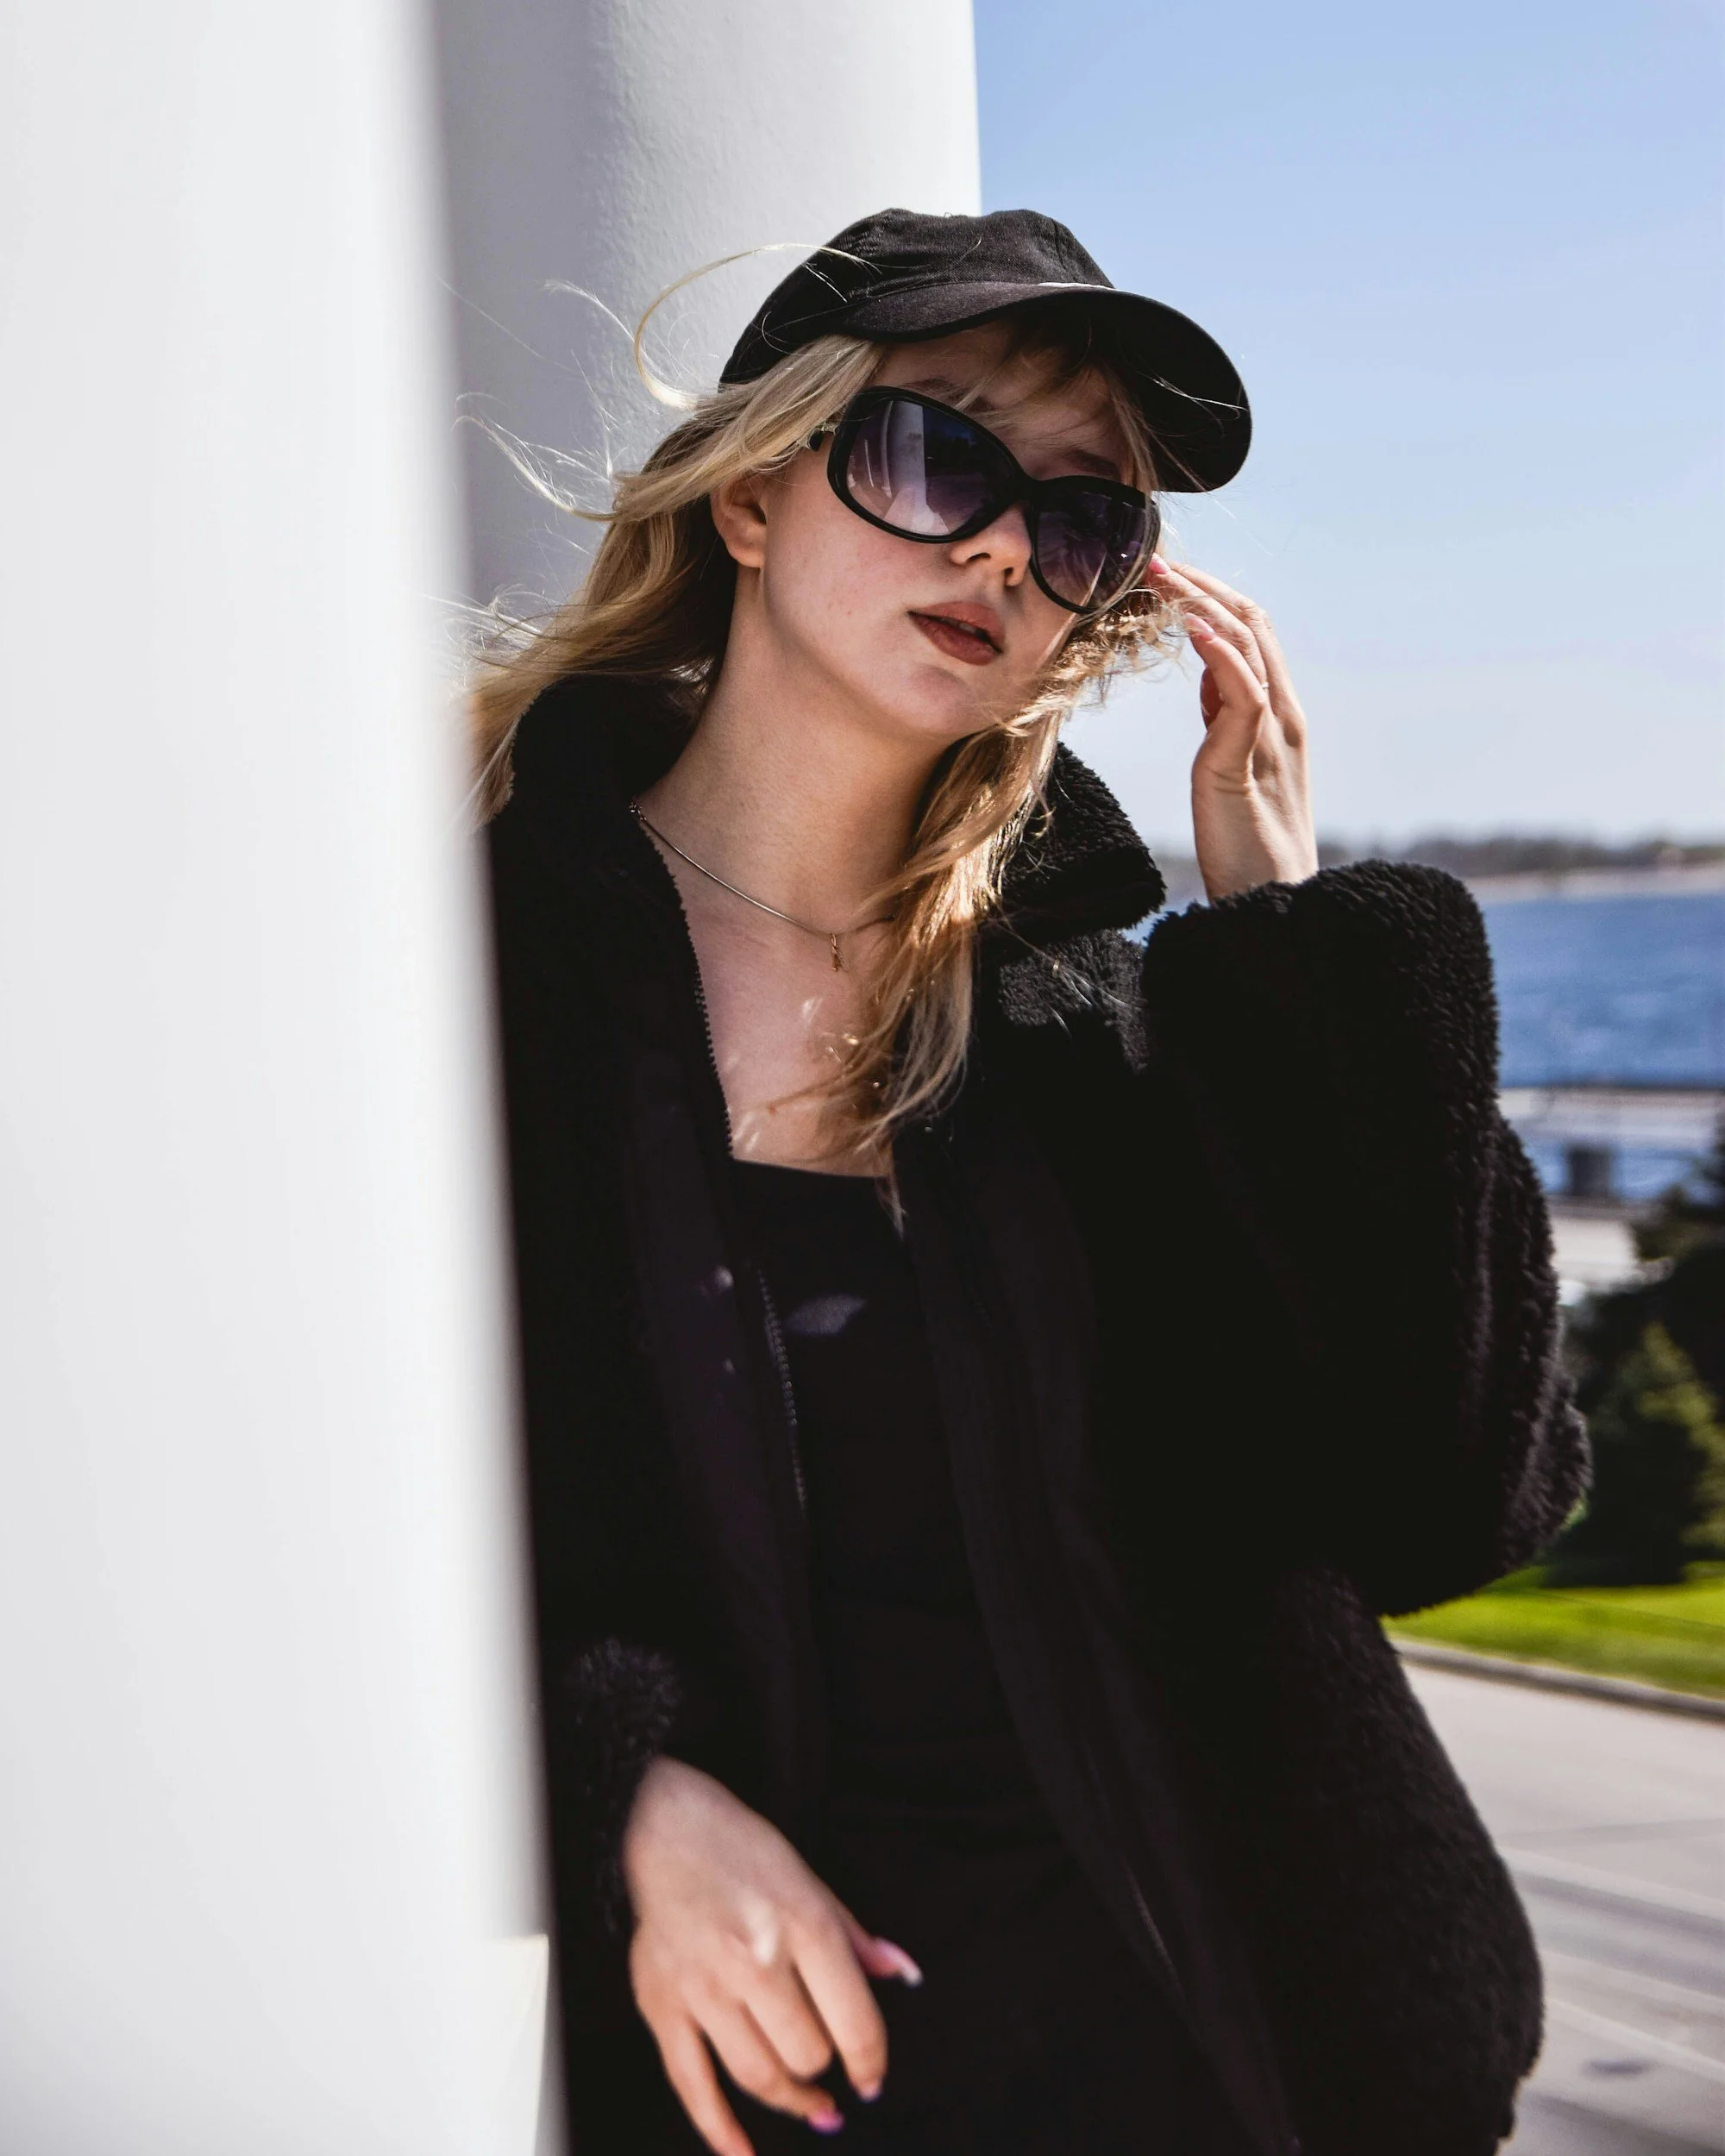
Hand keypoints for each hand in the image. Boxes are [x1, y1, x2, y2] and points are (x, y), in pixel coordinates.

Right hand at [623, 1757, 920, 2154]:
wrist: (664, 1827)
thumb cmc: (743, 1851)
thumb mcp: (812, 1880)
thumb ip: (856, 1936)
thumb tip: (904, 1975)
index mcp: (803, 1924)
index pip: (854, 2022)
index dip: (871, 2062)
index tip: (873, 2078)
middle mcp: (755, 1959)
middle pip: (807, 2055)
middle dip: (824, 2068)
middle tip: (829, 2070)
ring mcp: (705, 1986)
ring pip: (758, 2076)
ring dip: (790, 2102)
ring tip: (809, 2104)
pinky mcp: (662, 2005)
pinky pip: (692, 2085)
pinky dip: (720, 2130)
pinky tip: (746, 2152)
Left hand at [1147, 557, 1318, 901]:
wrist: (1271, 905)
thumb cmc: (1248, 845)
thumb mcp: (1232, 765)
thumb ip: (1226, 718)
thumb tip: (1210, 671)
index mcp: (1279, 719)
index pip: (1253, 636)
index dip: (1214, 598)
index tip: (1170, 577)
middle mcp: (1283, 719)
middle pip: (1253, 626)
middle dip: (1205, 586)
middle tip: (1157, 560)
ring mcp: (1271, 738)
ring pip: (1249, 646)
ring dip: (1204, 602)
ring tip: (1163, 576)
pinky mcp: (1247, 763)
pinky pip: (1245, 692)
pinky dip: (1221, 651)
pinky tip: (1191, 625)